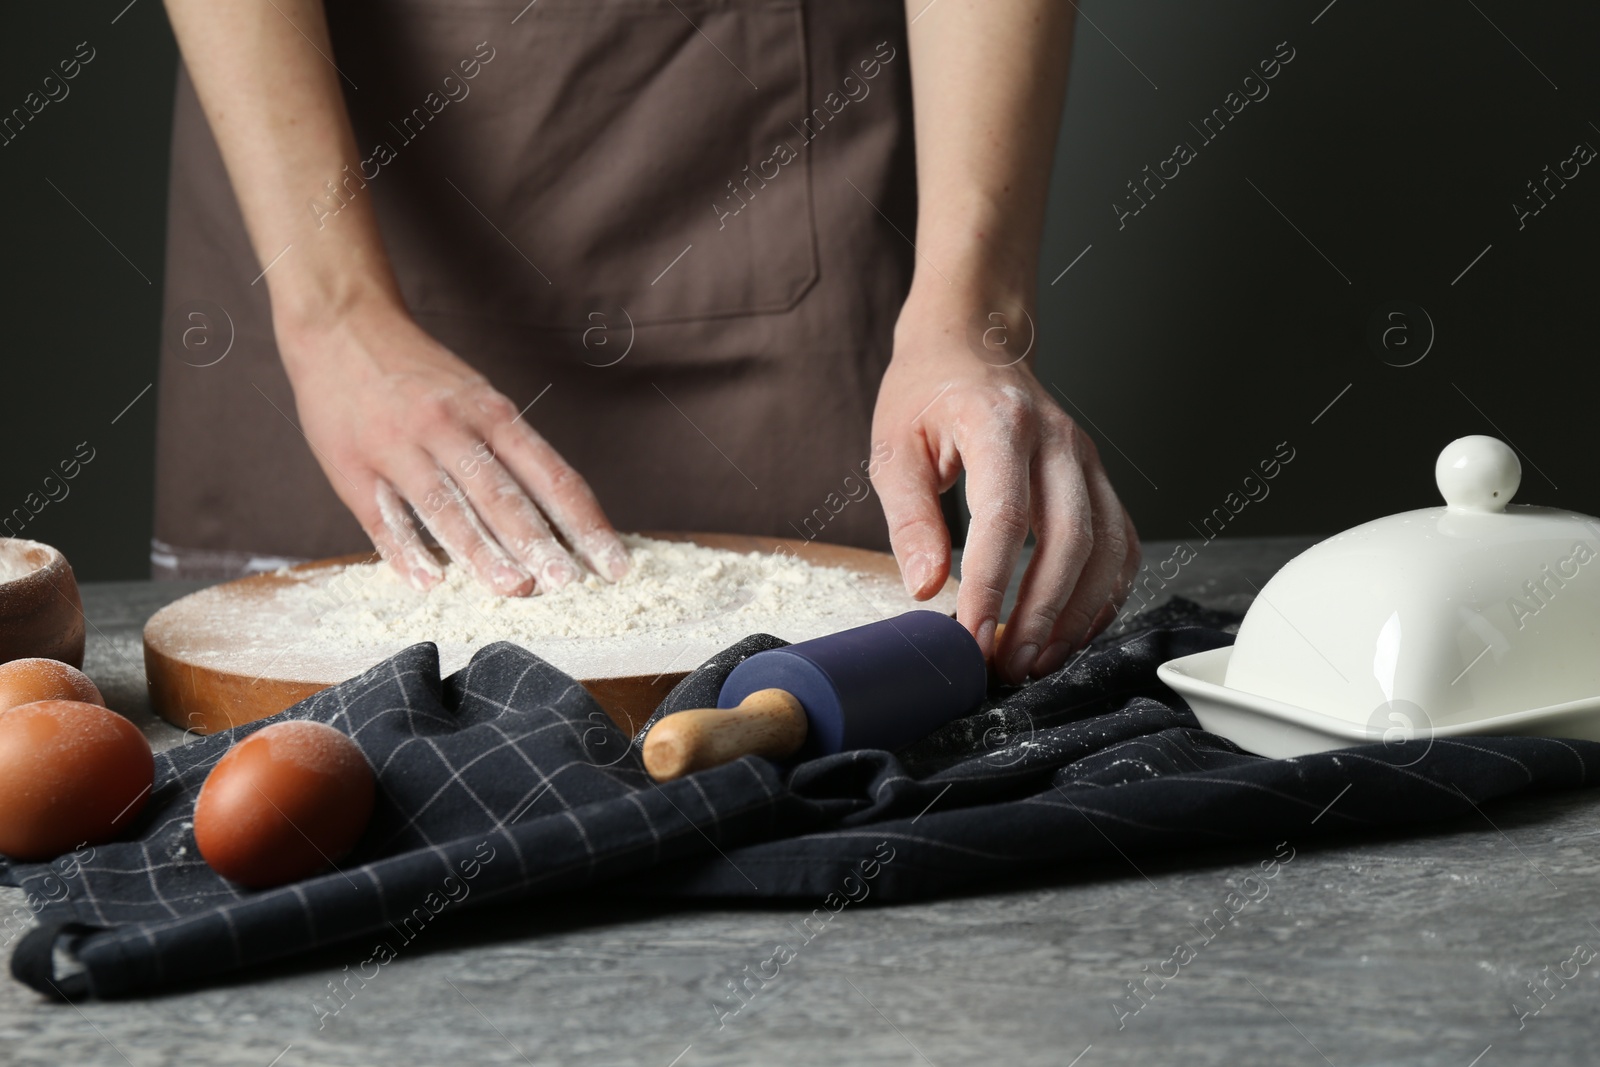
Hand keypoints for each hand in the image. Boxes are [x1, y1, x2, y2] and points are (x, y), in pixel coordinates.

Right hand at [276, 296, 628, 594]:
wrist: (342, 325)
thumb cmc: (421, 374)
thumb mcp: (478, 397)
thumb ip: (511, 452)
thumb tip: (558, 518)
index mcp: (490, 412)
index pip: (551, 475)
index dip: (585, 522)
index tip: (613, 563)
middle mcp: (449, 428)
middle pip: (500, 493)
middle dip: (536, 541)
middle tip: (565, 582)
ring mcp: (398, 447)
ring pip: (445, 507)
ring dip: (479, 552)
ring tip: (511, 587)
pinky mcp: (353, 468)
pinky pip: (383, 518)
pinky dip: (406, 552)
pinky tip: (429, 581)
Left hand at [872, 290, 1140, 684]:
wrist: (971, 343)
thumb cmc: (927, 394)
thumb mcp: (894, 448)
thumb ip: (910, 517)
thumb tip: (927, 586)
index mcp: (1001, 423)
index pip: (1006, 516)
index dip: (992, 585)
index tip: (972, 636)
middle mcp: (1058, 440)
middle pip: (1070, 538)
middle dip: (1041, 613)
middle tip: (1008, 665)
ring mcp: (1086, 459)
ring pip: (1108, 548)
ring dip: (1078, 614)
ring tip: (1038, 660)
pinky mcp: (1098, 479)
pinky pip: (1121, 546)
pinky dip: (1103, 596)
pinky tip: (1071, 630)